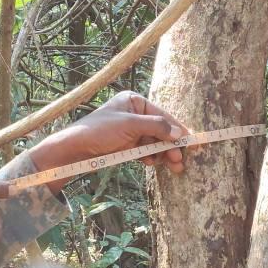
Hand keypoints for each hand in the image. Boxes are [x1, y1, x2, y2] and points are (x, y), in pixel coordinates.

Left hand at [29, 91, 191, 188]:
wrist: (75, 150)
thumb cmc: (100, 131)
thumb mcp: (130, 125)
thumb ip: (156, 127)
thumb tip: (179, 133)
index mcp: (134, 101)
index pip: (162, 115)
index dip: (178, 128)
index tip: (192, 141)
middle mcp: (134, 114)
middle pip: (160, 130)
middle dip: (171, 145)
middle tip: (181, 159)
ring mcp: (130, 130)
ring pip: (154, 142)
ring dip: (164, 154)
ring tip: (175, 166)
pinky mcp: (125, 145)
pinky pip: (145, 151)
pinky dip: (151, 157)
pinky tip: (153, 163)